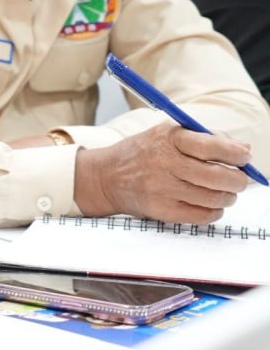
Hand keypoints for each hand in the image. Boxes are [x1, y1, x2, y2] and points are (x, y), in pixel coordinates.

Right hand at [74, 123, 250, 222]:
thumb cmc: (142, 153)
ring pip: (214, 198)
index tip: (244, 158)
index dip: (237, 154)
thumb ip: (205, 138)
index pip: (214, 146)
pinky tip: (209, 205)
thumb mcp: (166, 134)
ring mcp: (161, 188)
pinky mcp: (161, 210)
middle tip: (239, 180)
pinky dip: (213, 212)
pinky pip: (202, 216)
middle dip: (238, 180)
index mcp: (168, 138)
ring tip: (224, 193)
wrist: (105, 177)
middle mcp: (164, 163)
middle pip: (219, 176)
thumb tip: (243, 149)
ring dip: (227, 197)